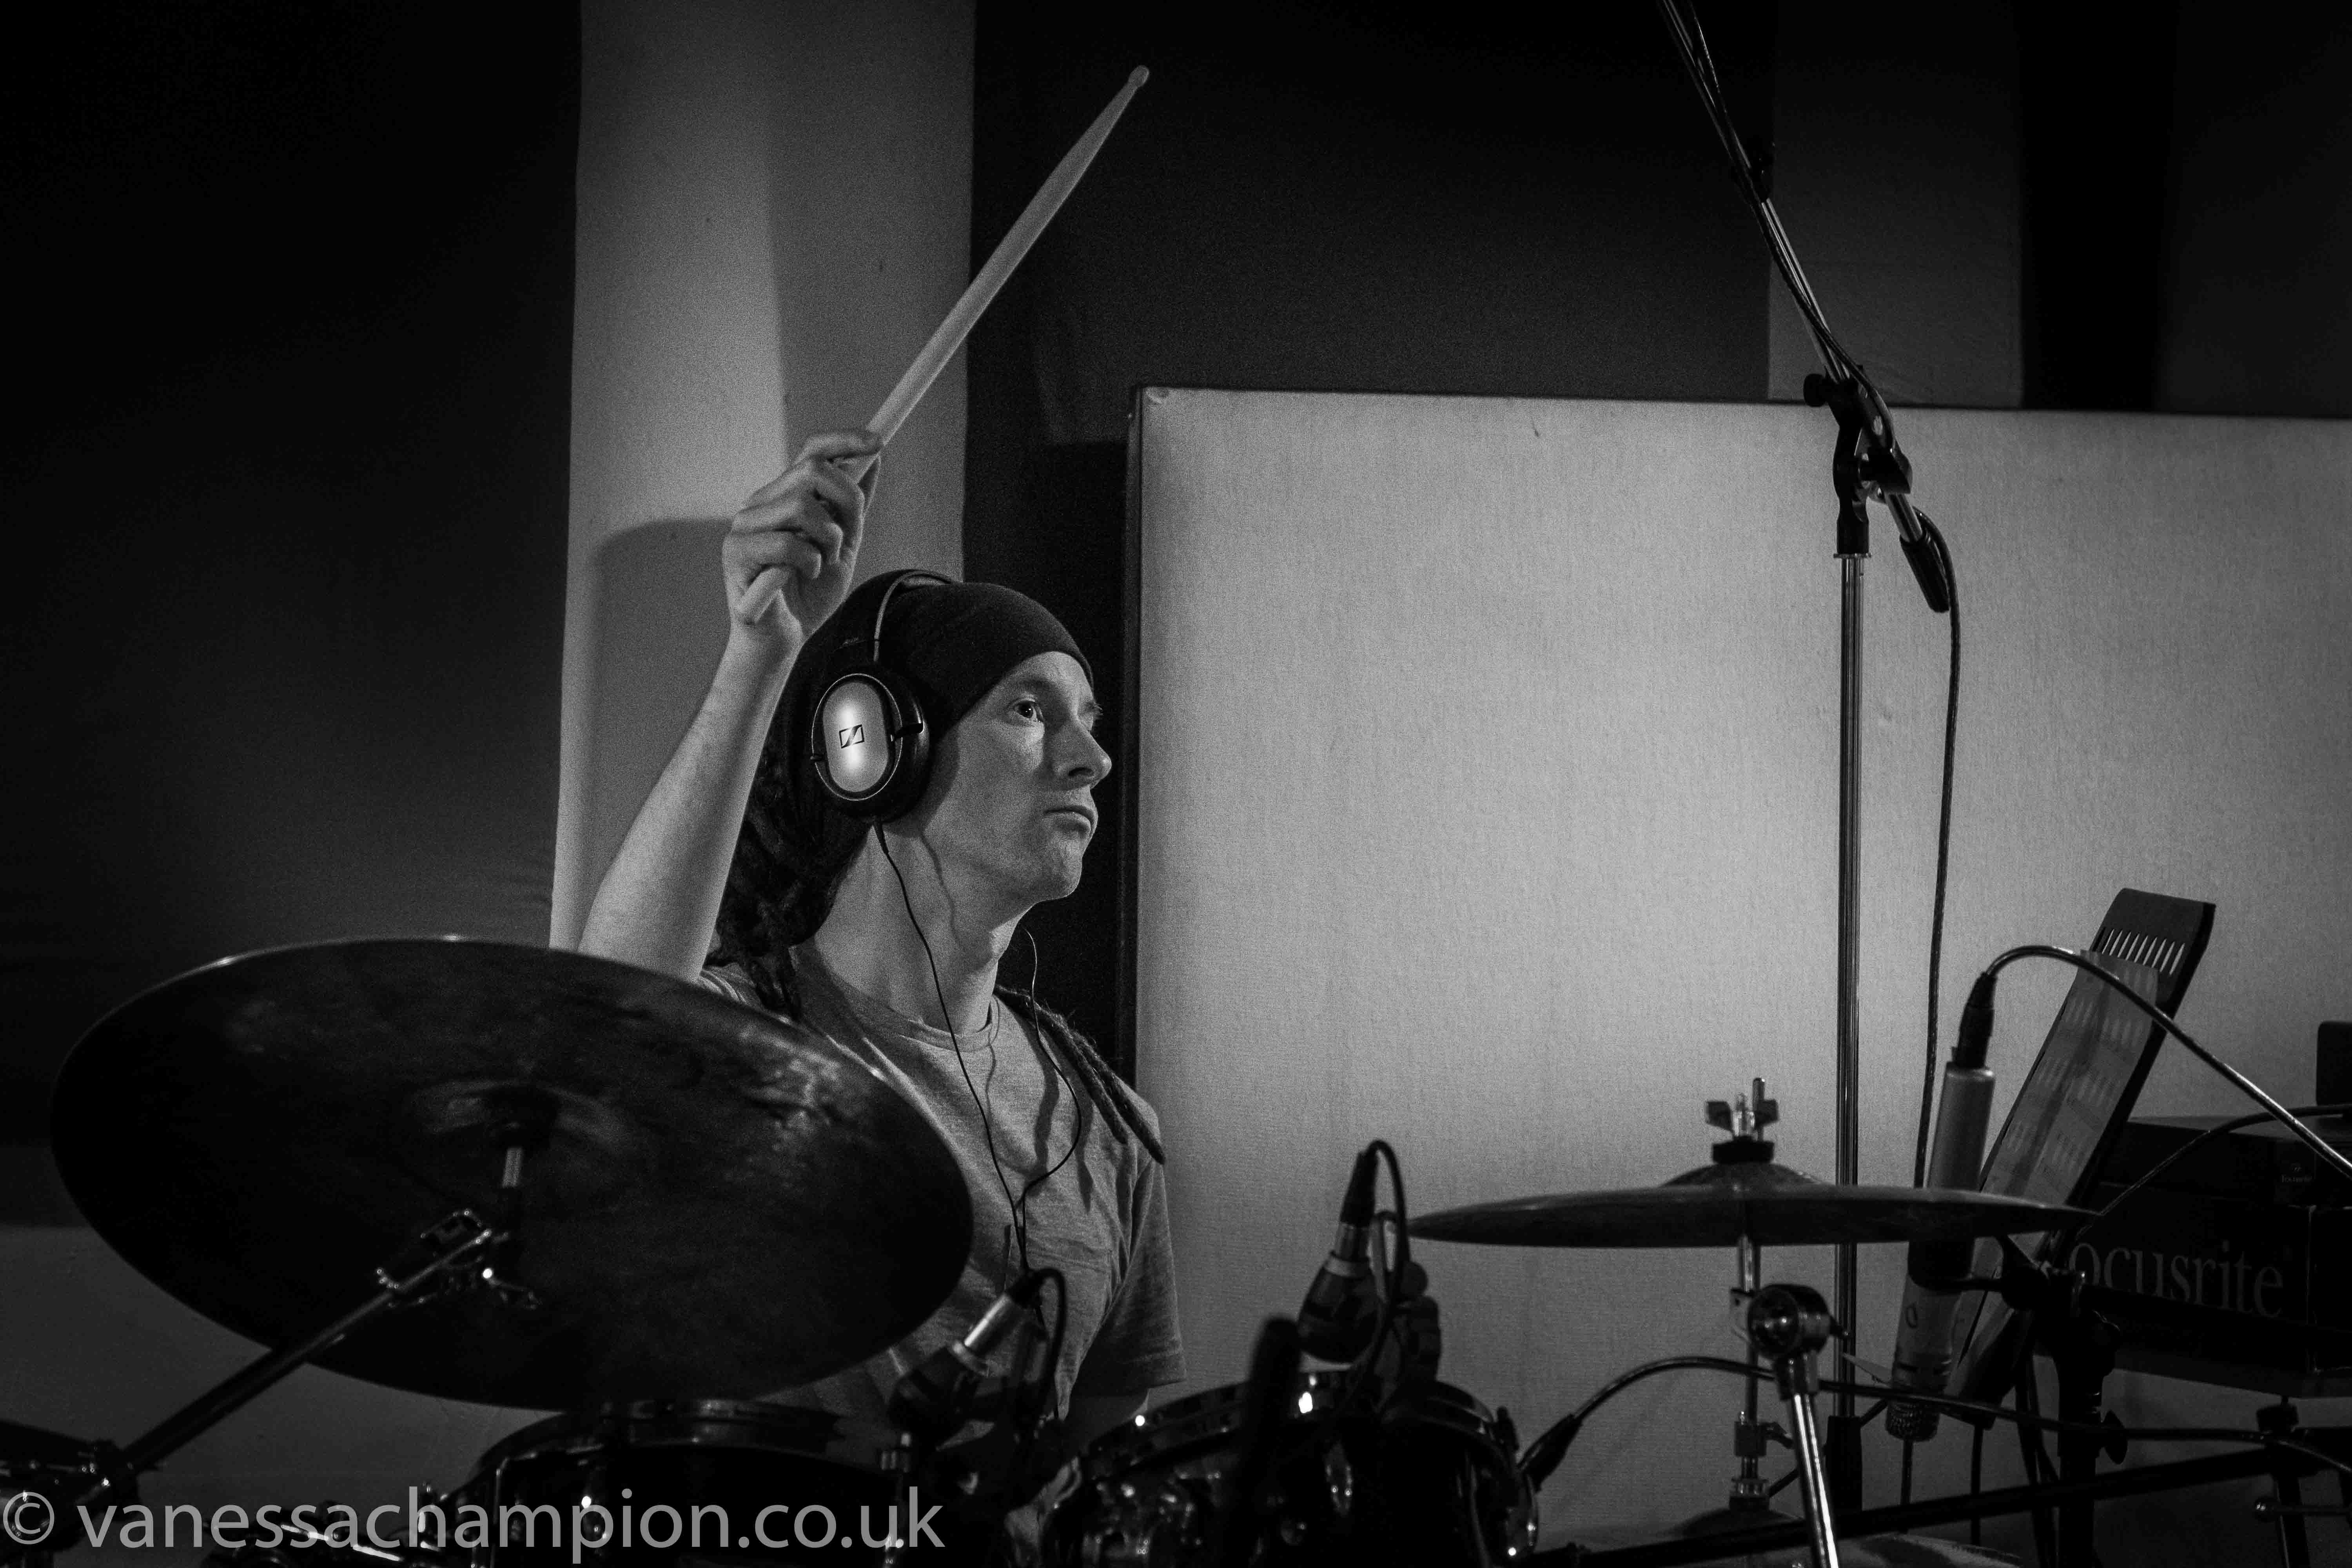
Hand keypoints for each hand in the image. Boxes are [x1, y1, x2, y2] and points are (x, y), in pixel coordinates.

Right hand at [724, 428, 881, 651]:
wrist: (785, 639)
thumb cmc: (809, 593)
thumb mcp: (844, 545)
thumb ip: (853, 506)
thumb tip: (873, 460)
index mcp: (784, 496)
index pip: (812, 451)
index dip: (845, 441)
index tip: (879, 443)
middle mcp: (761, 504)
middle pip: (811, 471)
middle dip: (844, 500)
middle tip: (843, 539)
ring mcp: (745, 525)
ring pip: (801, 505)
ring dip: (827, 538)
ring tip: (821, 563)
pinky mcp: (735, 551)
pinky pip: (786, 542)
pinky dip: (808, 561)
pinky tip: (803, 575)